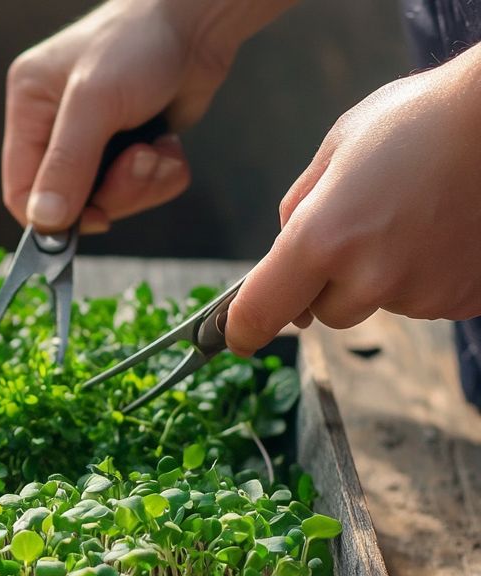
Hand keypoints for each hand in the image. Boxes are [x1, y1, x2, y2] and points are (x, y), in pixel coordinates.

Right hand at [3, 0, 278, 232]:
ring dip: (142, 184)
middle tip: (138, 164)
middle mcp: (56, 127)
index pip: (19, 190)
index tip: (93, 216)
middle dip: (113, 193)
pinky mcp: (129, 146)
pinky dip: (161, 175)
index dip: (52, 216)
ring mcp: (94, 140)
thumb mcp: (94, 102)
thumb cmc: (140, 41)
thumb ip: (66, 164)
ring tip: (157, 149)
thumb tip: (44, 220)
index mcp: (29, 108)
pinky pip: (140, 189)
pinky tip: (168, 144)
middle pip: (69, 202)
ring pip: (109, 200)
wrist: (199, 21)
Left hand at [227, 45, 480, 354]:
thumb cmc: (423, 119)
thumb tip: (281, 255)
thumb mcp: (338, 148)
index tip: (237, 337)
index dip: (243, 328)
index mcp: (322, 238)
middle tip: (364, 225)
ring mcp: (421, 293)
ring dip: (382, 277)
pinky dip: (426, 274)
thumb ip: (299, 208)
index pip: (261, 311)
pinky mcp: (462, 300)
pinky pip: (423, 299)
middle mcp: (369, 277)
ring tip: (415, 216)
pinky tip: (445, 228)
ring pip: (377, 305)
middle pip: (324, 312)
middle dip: (329, 281)